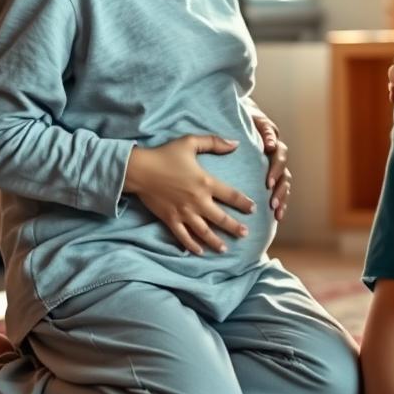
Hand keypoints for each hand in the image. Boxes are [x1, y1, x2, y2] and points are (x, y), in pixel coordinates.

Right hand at [124, 136, 255, 253]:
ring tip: (225, 249)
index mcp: (205, 182)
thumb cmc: (165, 154)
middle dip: (235, 227)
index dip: (244, 203)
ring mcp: (184, 212)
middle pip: (221, 218)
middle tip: (246, 234)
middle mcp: (197, 201)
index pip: (231, 195)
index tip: (253, 209)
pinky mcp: (170, 219)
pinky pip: (183, 236)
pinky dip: (191, 245)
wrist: (140, 169)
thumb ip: (214, 142)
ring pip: (204, 232)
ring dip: (216, 241)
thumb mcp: (191, 142)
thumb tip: (235, 143)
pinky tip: (198, 251)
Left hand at [247, 102, 291, 220]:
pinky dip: (282, 203)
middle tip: (269, 193)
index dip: (275, 163)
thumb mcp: (252, 119)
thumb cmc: (244, 120)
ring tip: (275, 209)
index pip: (278, 151)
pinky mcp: (272, 176)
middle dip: (278, 182)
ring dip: (282, 195)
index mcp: (272, 139)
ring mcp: (275, 165)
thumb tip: (270, 143)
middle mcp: (276, 153)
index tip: (269, 179)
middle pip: (283, 168)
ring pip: (284, 181)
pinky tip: (278, 216)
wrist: (242, 120)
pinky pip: (281, 190)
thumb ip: (262, 130)